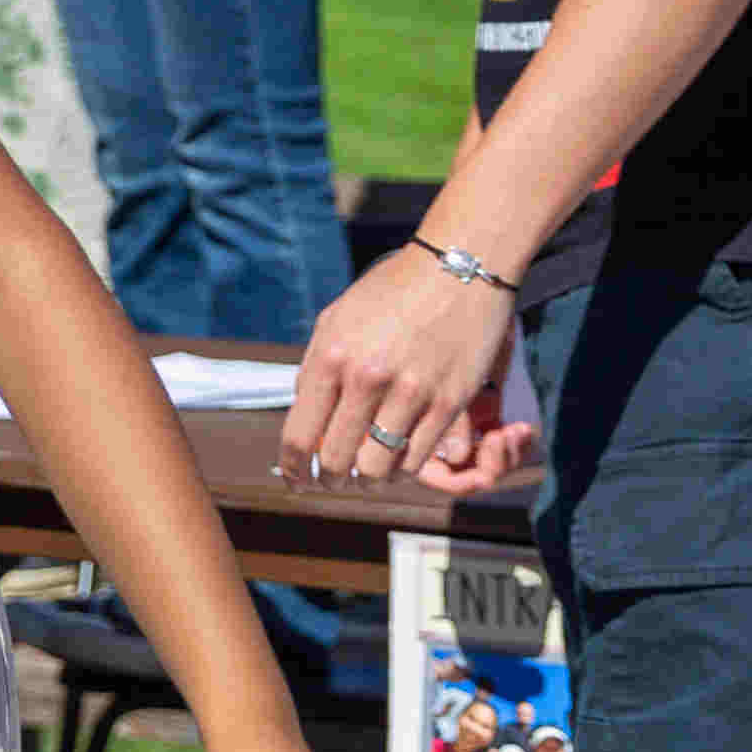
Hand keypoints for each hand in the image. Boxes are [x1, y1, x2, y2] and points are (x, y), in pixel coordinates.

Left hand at [280, 244, 522, 485]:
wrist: (456, 270)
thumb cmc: (390, 294)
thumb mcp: (336, 319)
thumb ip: (317, 369)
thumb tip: (306, 422)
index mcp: (331, 355)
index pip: (301, 433)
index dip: (295, 468)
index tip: (296, 482)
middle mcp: (367, 377)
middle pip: (338, 460)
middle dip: (331, 479)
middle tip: (332, 481)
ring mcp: (410, 393)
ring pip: (380, 469)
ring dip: (369, 479)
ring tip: (366, 473)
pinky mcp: (449, 404)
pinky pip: (418, 458)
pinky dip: (403, 468)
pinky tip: (397, 458)